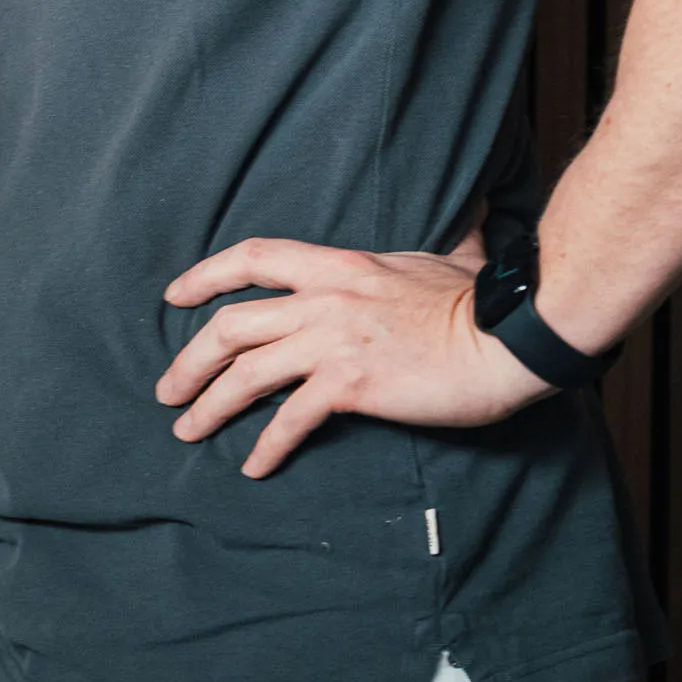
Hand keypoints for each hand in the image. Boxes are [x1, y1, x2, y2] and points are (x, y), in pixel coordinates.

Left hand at [153, 239, 550, 479]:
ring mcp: (335, 341)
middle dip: (189, 361)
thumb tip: (475, 215)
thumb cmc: (486, 302)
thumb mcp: (455, 257)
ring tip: (186, 430)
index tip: (174, 296)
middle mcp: (325, 300)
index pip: (253, 258)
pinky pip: (290, 418)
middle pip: (230, 325)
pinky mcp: (352, 384)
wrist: (513, 336)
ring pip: (246, 373)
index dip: (205, 275)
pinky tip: (252, 467)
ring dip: (209, 406)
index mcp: (339, 266)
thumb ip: (450, 240)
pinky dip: (265, 445)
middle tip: (168, 390)